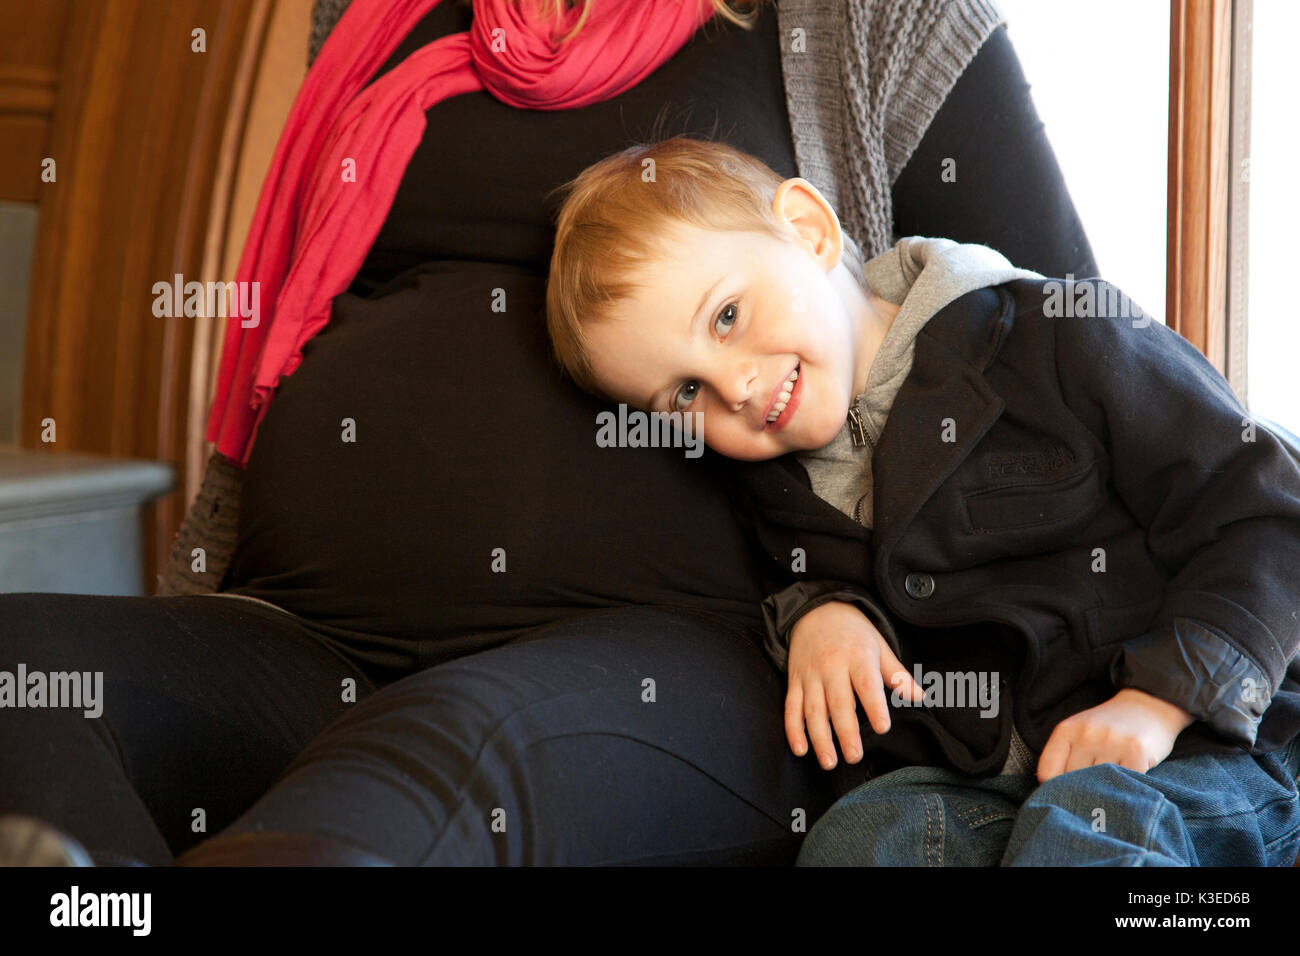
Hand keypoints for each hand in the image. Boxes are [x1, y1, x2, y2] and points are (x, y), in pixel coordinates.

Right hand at [785, 599, 923, 769]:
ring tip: (829, 762)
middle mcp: (832, 667)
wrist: (816, 610)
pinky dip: (793, 729)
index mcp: (858, 657)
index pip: (866, 684)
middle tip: (854, 757)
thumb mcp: (879, 647)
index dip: (874, 706)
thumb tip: (920, 697)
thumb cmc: (854, 633)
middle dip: (845, 732)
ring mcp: (810, 675)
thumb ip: (898, 675)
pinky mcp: (795, 681)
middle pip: (838, 703)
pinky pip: (791, 707)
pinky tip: (800, 749)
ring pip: (812, 710)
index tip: (882, 728)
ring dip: (819, 738)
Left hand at [1036, 687, 1195, 782]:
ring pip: (1100, 786)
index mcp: (1066, 730)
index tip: (1067, 793)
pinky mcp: (1136, 751)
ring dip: (1106, 793)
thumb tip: (1054, 795)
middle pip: (1073, 782)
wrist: (1148, 706)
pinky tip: (1128, 784)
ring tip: (1112, 787)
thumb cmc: (1109, 727)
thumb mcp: (1079, 733)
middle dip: (1082, 793)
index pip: (1047, 773)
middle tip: (1093, 795)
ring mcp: (1111, 742)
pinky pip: (1125, 784)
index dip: (1054, 788)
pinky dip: (1126, 790)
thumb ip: (1065, 758)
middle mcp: (1086, 734)